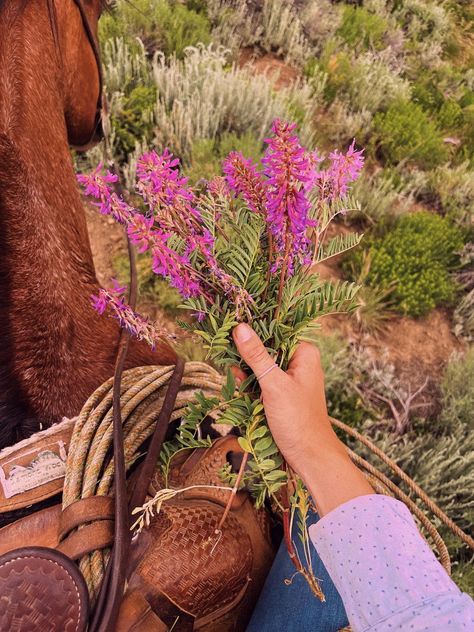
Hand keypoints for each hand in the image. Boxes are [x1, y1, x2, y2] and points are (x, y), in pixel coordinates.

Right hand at [232, 323, 345, 479]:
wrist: (310, 456)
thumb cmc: (297, 419)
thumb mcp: (274, 384)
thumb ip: (256, 356)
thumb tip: (240, 327)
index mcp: (304, 353)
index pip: (274, 332)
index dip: (252, 333)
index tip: (229, 334)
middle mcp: (299, 362)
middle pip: (265, 349)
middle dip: (246, 358)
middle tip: (231, 363)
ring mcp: (290, 379)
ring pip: (260, 367)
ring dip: (246, 375)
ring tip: (236, 381)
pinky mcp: (282, 394)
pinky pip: (262, 383)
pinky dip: (251, 387)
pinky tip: (242, 392)